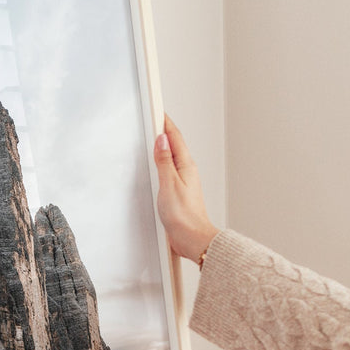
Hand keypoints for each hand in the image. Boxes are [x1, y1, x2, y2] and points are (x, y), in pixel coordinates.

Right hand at [154, 115, 219, 261]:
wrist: (193, 238)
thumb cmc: (184, 216)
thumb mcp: (168, 184)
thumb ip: (164, 161)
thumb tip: (161, 140)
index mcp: (186, 166)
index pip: (174, 138)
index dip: (166, 123)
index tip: (158, 111)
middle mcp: (187, 171)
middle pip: (174, 145)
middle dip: (165, 131)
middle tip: (156, 118)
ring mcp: (184, 182)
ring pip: (173, 157)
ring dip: (164, 146)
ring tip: (156, 136)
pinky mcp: (179, 192)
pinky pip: (170, 170)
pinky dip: (163, 162)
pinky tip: (159, 165)